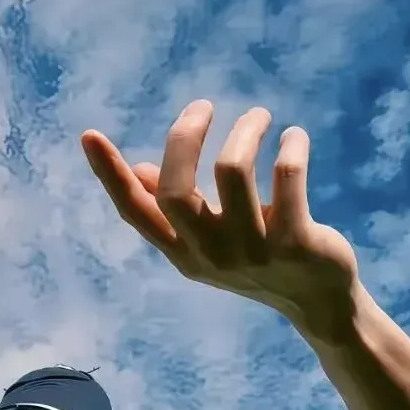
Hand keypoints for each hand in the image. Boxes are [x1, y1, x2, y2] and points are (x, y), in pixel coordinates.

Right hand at [82, 101, 360, 340]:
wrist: (319, 302)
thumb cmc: (262, 259)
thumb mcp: (212, 239)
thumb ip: (178, 209)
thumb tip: (140, 171)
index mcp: (184, 254)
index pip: (137, 213)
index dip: (110, 175)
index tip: (89, 135)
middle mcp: (210, 256)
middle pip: (176, 190)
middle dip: (184, 137)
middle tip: (203, 107)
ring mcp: (252, 252)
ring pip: (231, 171)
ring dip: (246, 130)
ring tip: (261, 117)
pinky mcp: (295, 243)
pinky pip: (287, 176)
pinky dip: (291, 146)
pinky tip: (294, 139)